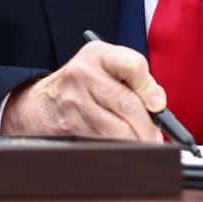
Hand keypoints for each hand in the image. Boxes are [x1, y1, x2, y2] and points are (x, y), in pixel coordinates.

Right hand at [0, 39, 164, 141]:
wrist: (43, 102)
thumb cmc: (84, 84)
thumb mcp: (105, 68)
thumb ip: (134, 79)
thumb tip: (159, 104)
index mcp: (97, 54)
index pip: (134, 66)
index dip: (150, 88)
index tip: (158, 105)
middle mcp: (83, 74)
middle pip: (127, 103)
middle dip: (147, 126)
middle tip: (157, 137)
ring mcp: (74, 101)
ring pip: (116, 129)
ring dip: (135, 141)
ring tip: (143, 144)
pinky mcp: (69, 126)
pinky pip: (102, 141)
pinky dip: (117, 147)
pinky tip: (121, 146)